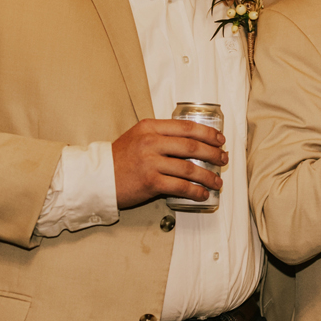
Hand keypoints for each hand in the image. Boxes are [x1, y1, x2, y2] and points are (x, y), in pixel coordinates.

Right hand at [113, 119, 227, 209]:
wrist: (96, 178)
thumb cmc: (119, 159)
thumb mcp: (138, 137)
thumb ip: (160, 136)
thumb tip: (192, 141)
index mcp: (150, 128)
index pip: (187, 127)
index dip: (208, 133)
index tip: (220, 140)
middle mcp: (151, 142)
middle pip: (192, 146)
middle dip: (214, 154)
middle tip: (223, 159)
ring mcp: (150, 162)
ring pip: (189, 168)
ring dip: (208, 176)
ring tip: (217, 181)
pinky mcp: (150, 182)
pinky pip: (180, 186)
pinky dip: (196, 191)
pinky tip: (203, 194)